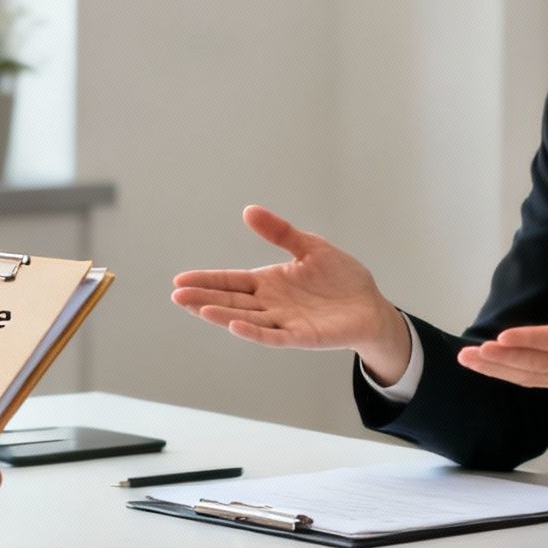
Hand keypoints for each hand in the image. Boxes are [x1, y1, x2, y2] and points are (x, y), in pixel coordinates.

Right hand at [170, 205, 413, 381]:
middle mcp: (271, 305)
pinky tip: (236, 326)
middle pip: (230, 301)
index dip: (206, 281)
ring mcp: (285, 322)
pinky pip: (274, 336)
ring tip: (197, 308)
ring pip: (246, 319)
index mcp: (269, 283)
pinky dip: (254, 332)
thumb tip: (248, 211)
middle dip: (203, 298)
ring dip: (221, 315)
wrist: (371, 306)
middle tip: (176, 295)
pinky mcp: (302, 336)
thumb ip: (280, 233)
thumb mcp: (309, 247)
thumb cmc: (341, 279)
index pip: (231, 282)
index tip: (179, 280)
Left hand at [458, 252, 547, 406]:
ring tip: (468, 359)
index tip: (502, 337)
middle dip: (501, 359)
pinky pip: (534, 381)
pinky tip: (487, 368)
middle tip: (470, 352)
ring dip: (497, 369)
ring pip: (530, 375)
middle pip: (536, 363)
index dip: (530, 340)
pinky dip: (509, 376)